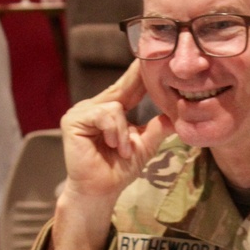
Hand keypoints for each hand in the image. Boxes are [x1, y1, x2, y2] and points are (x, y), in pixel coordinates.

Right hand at [59, 61, 171, 204]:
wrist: (101, 191)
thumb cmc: (119, 170)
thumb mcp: (144, 145)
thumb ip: (157, 128)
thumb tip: (176, 115)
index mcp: (109, 110)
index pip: (128, 88)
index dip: (139, 75)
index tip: (153, 58)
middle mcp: (94, 107)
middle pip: (120, 88)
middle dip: (136, 81)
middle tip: (147, 64)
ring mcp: (81, 112)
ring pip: (114, 105)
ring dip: (123, 131)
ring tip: (122, 150)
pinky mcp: (73, 121)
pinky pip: (104, 114)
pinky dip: (114, 131)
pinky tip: (112, 145)